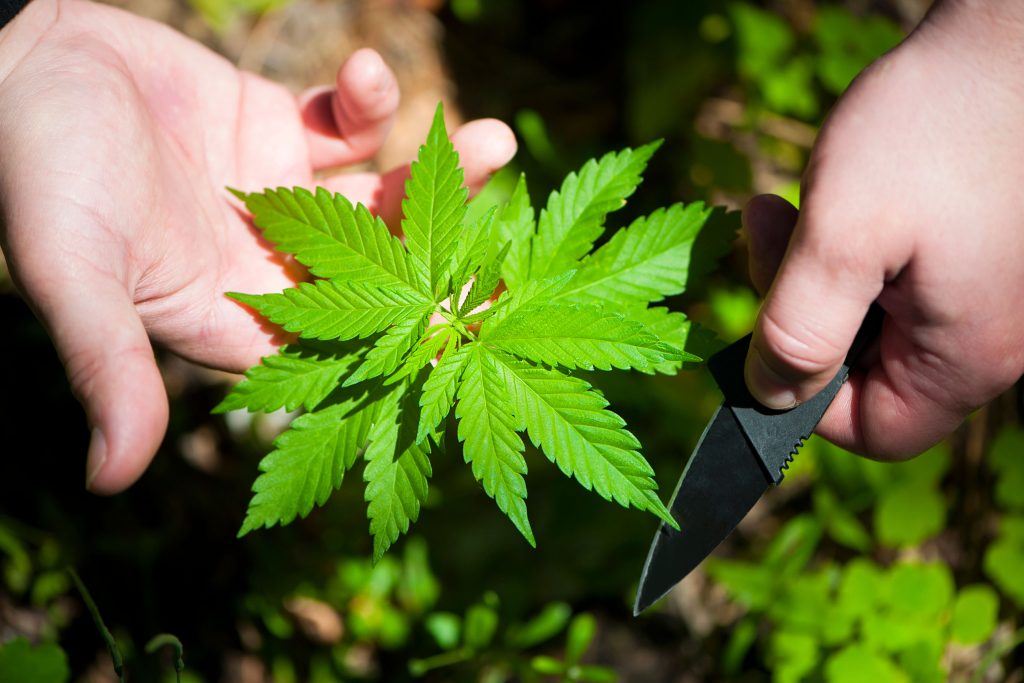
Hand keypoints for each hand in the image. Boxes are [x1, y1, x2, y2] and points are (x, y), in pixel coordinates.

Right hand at [0, 0, 515, 491]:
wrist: (24, 61)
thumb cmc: (36, 170)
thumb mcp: (73, 271)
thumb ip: (107, 364)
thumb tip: (106, 480)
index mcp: (234, 314)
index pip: (337, 348)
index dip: (403, 346)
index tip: (471, 333)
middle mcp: (269, 263)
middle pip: (381, 273)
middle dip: (447, 251)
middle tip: (507, 233)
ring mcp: (285, 197)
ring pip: (381, 198)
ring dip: (438, 173)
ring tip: (499, 140)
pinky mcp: (281, 130)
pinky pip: (345, 123)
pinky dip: (369, 100)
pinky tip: (373, 70)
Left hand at [743, 0, 1023, 458]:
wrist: (1012, 34)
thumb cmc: (935, 128)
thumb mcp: (844, 237)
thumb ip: (801, 331)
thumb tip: (769, 395)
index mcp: (965, 357)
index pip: (873, 430)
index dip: (802, 400)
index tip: (760, 330)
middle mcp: (986, 338)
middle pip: (867, 372)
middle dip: (798, 315)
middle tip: (764, 235)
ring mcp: (984, 293)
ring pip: (873, 319)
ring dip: (814, 272)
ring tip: (789, 207)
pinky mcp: (976, 250)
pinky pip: (895, 277)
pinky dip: (847, 247)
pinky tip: (832, 195)